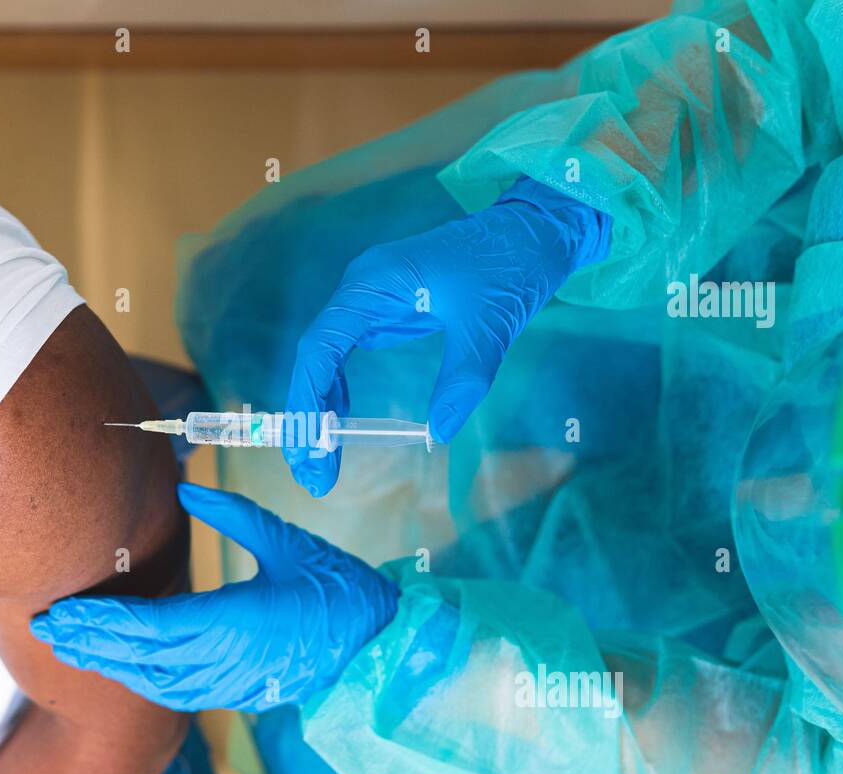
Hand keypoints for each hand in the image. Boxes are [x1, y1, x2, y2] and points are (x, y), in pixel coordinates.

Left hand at [32, 483, 397, 711]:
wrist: (380, 645)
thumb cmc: (338, 589)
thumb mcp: (288, 541)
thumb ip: (235, 517)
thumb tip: (188, 492)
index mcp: (235, 622)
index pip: (150, 626)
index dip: (101, 621)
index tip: (62, 611)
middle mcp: (225, 660)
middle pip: (140, 658)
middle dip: (88, 644)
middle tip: (43, 627)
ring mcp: (231, 682)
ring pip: (153, 682)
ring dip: (109, 665)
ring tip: (70, 647)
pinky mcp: (240, 692)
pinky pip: (177, 693)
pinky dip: (141, 680)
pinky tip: (122, 667)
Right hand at [284, 176, 610, 494]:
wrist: (536, 229)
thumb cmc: (512, 264)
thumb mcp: (491, 326)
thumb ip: (464, 379)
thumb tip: (440, 432)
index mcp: (374, 282)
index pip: (320, 347)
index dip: (308, 401)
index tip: (309, 447)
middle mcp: (361, 289)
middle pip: (315, 358)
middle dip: (307, 417)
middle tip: (310, 474)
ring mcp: (371, 299)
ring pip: (326, 360)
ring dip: (318, 410)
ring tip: (317, 461)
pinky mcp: (386, 311)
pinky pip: (347, 356)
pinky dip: (338, 393)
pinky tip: (338, 425)